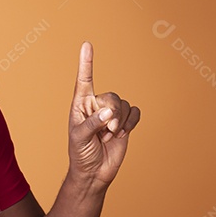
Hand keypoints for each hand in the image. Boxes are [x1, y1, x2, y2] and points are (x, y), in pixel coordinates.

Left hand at [68, 41, 140, 187]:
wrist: (94, 172)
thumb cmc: (80, 154)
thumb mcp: (80, 138)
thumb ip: (93, 123)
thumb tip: (109, 112)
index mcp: (80, 104)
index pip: (84, 80)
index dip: (86, 62)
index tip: (86, 44)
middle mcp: (96, 105)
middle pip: (111, 96)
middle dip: (112, 114)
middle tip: (107, 132)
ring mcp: (111, 113)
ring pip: (123, 104)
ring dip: (120, 122)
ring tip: (110, 137)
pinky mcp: (124, 122)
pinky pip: (134, 112)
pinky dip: (131, 123)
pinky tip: (122, 134)